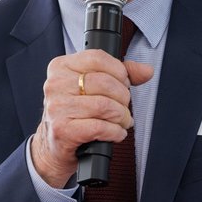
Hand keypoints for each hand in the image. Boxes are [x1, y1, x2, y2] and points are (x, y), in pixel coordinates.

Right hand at [31, 50, 154, 187]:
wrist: (55, 143)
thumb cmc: (76, 112)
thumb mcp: (93, 86)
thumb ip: (121, 74)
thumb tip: (146, 71)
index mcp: (61, 66)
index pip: (97, 58)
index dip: (119, 71)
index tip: (123, 83)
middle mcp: (56, 84)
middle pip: (104, 83)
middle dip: (123, 97)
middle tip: (124, 106)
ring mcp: (57, 107)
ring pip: (105, 106)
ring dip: (122, 117)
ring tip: (122, 121)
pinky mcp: (62, 130)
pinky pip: (100, 127)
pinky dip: (115, 132)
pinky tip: (116, 133)